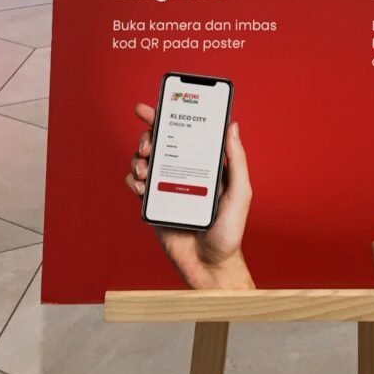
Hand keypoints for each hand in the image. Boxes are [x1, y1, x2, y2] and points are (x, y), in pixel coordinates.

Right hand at [126, 103, 253, 289]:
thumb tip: (232, 126)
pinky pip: (136, 185)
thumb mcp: (240, 193)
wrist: (209, 267)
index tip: (156, 105)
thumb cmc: (229, 232)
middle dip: (149, 136)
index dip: (171, 116)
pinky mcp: (154, 204)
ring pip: (145, 160)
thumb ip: (237, 161)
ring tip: (145, 168)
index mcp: (205, 164)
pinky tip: (140, 185)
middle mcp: (185, 170)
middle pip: (161, 142)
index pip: (188, 132)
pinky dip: (133, 180)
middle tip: (148, 144)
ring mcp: (167, 186)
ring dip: (139, 158)